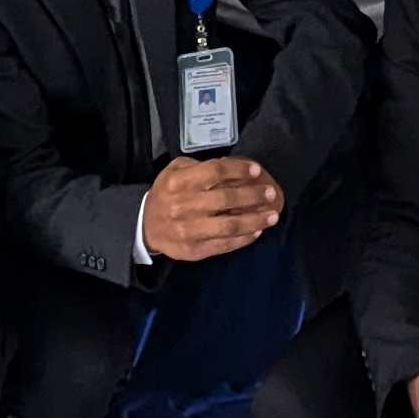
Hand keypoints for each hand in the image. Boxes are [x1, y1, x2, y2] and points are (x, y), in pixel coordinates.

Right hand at [141, 153, 283, 261]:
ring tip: (273, 215)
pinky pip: (226, 244)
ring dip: (255, 220)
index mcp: (179, 183)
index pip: (214, 172)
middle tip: (271, 193)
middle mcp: (184, 206)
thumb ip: (200, 167)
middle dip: (253, 195)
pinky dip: (245, 238)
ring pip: (230, 225)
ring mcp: (190, 230)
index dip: (238, 170)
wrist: (146, 227)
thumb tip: (232, 168)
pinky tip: (258, 231)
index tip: (257, 171)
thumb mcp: (175, 171)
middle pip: (226, 199)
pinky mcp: (196, 250)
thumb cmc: (166, 193)